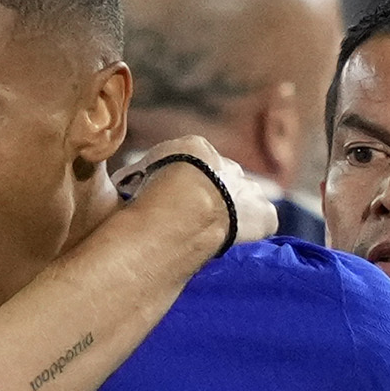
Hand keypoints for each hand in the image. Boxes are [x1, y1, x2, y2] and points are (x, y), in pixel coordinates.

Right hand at [114, 143, 278, 251]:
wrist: (185, 208)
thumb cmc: (153, 193)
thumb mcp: (134, 176)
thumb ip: (138, 178)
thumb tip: (125, 186)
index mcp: (196, 148)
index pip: (191, 165)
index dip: (180, 186)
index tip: (169, 203)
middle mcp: (228, 164)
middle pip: (219, 179)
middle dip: (208, 196)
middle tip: (190, 221)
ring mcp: (249, 189)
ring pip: (243, 197)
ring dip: (232, 211)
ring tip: (213, 233)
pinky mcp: (264, 215)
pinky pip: (263, 220)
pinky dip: (254, 229)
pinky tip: (239, 241)